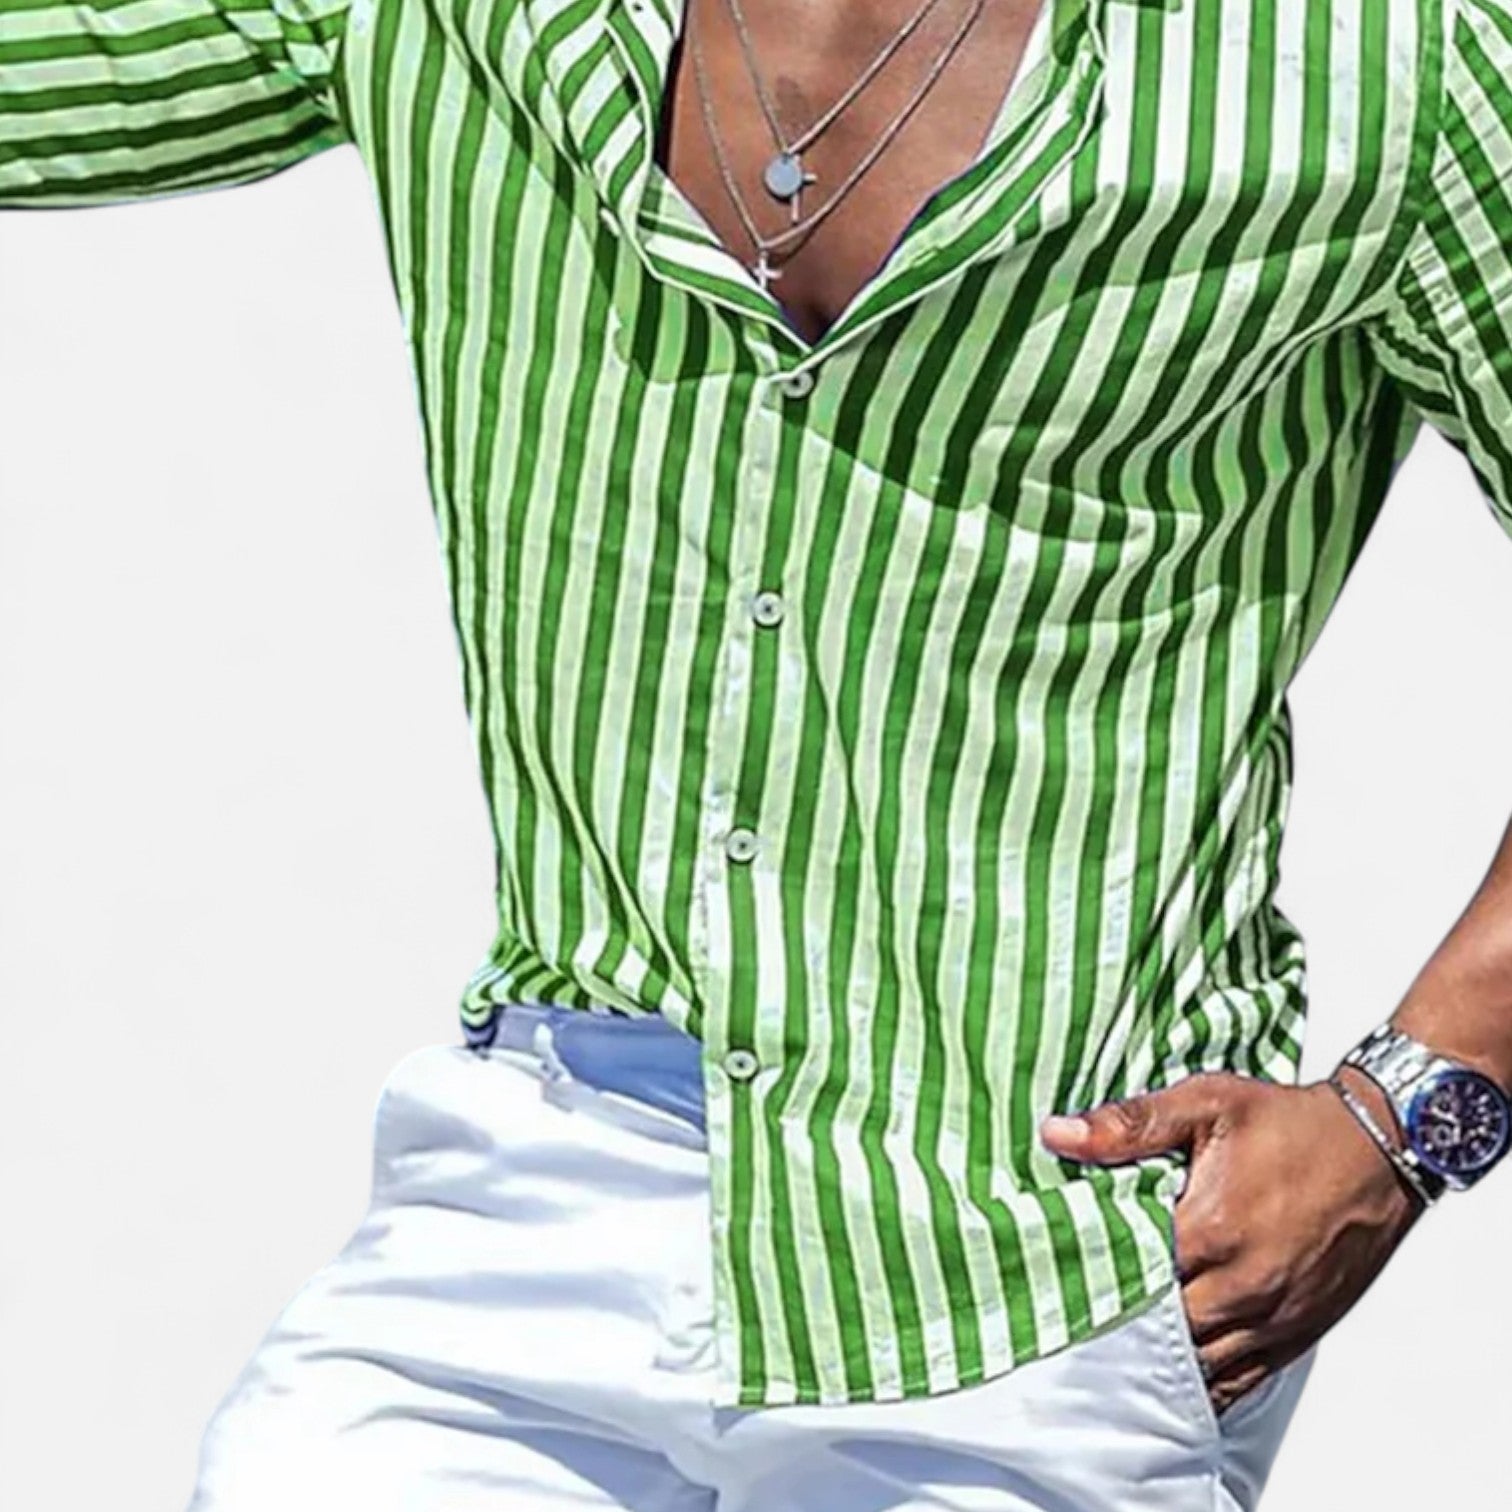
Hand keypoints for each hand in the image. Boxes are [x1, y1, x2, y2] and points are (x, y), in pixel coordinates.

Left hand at [1039, 1072, 1422, 1415]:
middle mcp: (1242, 1287)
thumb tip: (1058, 1134)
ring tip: (1117, 1339)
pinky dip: (1205, 1380)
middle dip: (1118, 1319)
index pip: (1128, 1274)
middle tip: (1077, 1307)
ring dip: (1158, 1355)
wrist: (1377, 1147)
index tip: (1055, 1269)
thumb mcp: (1206, 1105)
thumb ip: (1130, 1124)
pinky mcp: (1297, 1332)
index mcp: (1211, 1231)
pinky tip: (1175, 1371)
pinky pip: (1241, 1380)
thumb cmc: (1291, 1123)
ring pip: (1197, 1363)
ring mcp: (1273, 1318)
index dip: (1089, 1274)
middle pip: (1157, 1328)